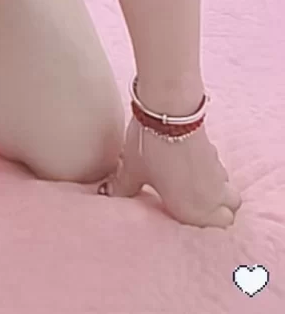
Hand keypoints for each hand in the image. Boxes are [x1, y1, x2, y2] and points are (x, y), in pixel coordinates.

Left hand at [102, 116, 240, 227]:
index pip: (218, 228)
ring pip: (228, 191)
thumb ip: (125, 188)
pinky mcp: (216, 153)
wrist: (170, 112)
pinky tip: (193, 164)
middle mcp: (211, 197)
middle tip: (196, 203)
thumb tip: (110, 194)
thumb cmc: (151, 148)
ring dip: (217, 190)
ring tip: (195, 184)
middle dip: (219, 210)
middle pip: (230, 211)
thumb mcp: (133, 170)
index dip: (207, 224)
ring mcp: (217, 174)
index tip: (191, 218)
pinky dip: (213, 172)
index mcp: (193, 211)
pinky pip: (221, 171)